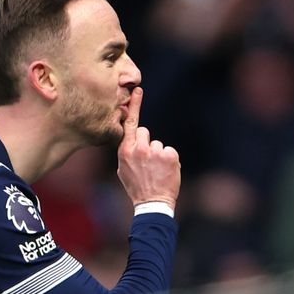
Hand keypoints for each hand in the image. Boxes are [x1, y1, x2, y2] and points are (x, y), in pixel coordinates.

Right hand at [116, 87, 180, 208]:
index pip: (129, 124)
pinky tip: (165, 172)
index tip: (138, 91)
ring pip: (158, 144)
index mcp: (125, 150)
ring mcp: (155, 152)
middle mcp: (139, 148)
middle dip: (147, 143)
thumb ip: (126, 152)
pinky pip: (170, 151)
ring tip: (156, 170)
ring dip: (159, 155)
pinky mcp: (170, 156)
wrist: (152, 203)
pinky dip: (169, 160)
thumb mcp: (123, 169)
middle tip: (147, 161)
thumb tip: (129, 139)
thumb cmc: (136, 187)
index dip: (134, 106)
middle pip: (145, 132)